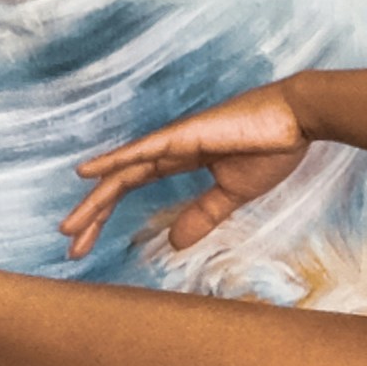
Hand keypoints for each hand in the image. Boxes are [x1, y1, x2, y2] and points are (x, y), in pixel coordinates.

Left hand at [64, 81, 313, 259]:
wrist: (298, 119)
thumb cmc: (272, 148)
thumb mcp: (232, 194)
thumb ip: (202, 215)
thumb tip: (173, 243)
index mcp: (180, 160)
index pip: (131, 187)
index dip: (107, 214)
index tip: (88, 243)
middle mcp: (168, 149)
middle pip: (118, 184)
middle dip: (93, 216)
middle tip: (70, 246)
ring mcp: (174, 140)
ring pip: (122, 173)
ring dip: (94, 201)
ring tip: (68, 226)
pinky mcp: (185, 136)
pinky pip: (141, 152)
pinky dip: (112, 161)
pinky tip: (87, 173)